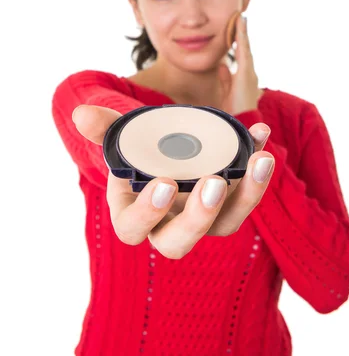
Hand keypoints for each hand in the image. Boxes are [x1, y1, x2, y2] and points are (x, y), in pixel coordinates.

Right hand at [72, 105, 274, 258]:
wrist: (169, 153)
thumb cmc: (141, 153)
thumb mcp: (124, 139)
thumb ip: (105, 128)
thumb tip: (81, 114)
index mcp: (133, 214)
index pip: (133, 228)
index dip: (148, 212)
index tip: (164, 183)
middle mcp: (167, 226)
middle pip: (180, 241)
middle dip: (199, 216)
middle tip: (215, 181)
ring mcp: (202, 220)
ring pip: (225, 224)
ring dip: (247, 194)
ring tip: (260, 158)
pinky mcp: (229, 206)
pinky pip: (246, 194)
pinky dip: (256, 167)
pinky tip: (260, 135)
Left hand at [218, 14, 262, 115]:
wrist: (242, 122)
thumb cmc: (235, 111)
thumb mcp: (227, 92)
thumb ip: (225, 79)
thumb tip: (222, 66)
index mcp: (245, 78)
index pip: (241, 56)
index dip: (238, 42)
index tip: (235, 29)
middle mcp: (249, 73)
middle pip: (245, 49)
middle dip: (242, 34)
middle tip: (239, 18)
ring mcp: (249, 72)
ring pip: (245, 48)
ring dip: (242, 33)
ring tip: (240, 18)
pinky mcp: (246, 73)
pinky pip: (243, 51)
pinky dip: (241, 39)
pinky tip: (239, 27)